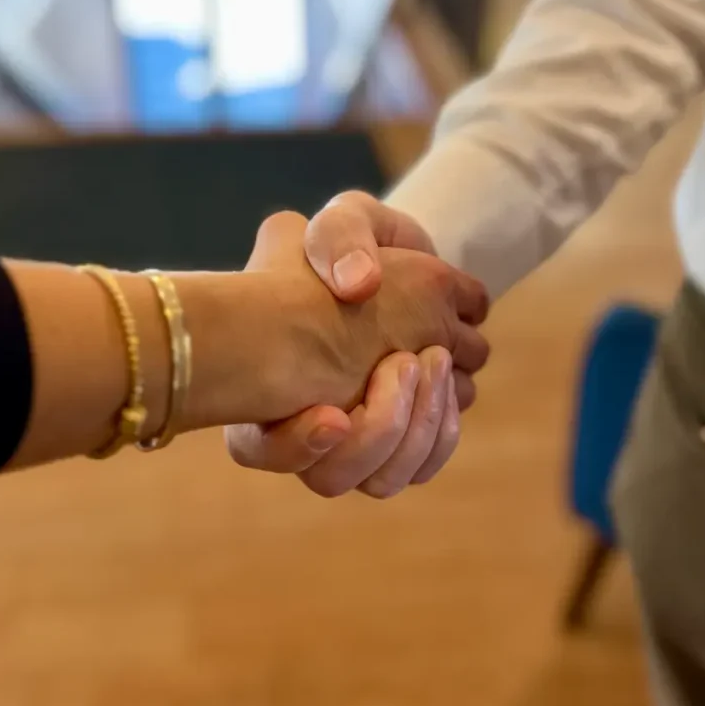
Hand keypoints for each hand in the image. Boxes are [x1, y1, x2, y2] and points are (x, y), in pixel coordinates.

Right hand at [225, 195, 488, 496]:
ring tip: (431, 359)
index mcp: (259, 386)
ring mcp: (350, 448)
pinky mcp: (397, 448)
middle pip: (330, 478)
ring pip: (381, 481)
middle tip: (401, 361)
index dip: (293, 445)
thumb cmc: (356, 250)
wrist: (397, 274)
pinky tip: (447, 381)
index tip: (332, 415)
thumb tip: (358, 284)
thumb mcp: (341, 224)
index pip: (257, 447)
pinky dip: (440, 430)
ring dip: (416, 426)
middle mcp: (298, 432)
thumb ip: (339, 238)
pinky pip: (420, 468)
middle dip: (377, 428)